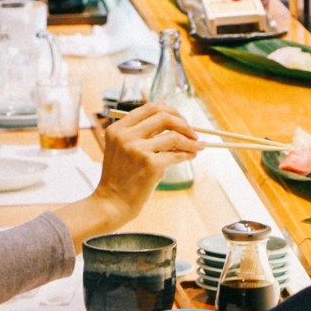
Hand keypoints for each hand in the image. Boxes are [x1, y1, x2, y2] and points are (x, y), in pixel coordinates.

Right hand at [88, 103, 201, 226]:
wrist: (112, 203)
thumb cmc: (121, 176)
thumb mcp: (122, 147)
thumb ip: (141, 131)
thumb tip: (170, 112)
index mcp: (118, 129)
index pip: (150, 107)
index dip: (170, 111)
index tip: (181, 119)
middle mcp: (126, 136)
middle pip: (164, 117)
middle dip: (184, 123)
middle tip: (193, 132)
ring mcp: (138, 150)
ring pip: (174, 136)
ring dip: (191, 140)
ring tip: (198, 146)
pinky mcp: (150, 165)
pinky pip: (177, 155)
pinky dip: (188, 154)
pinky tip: (192, 156)